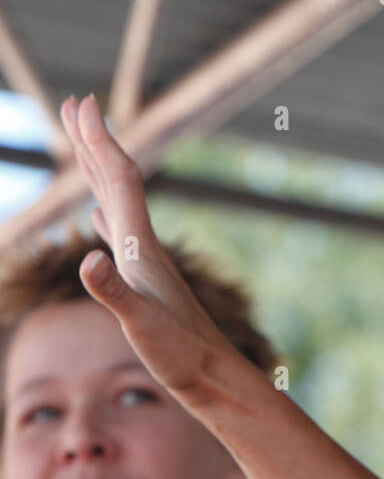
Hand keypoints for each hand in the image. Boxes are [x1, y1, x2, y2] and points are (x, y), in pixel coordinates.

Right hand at [60, 93, 236, 402]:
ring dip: (97, 170)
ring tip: (83, 145)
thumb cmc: (179, 355)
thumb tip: (86, 259)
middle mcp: (143, 245)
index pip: (118, 179)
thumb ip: (112, 293)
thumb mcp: (140, 326)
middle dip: (93, 140)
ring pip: (116, 202)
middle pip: (116, 179)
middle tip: (74, 103)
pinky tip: (99, 217)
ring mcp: (145, 261)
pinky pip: (118, 234)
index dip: (99, 140)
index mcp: (139, 246)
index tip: (82, 102)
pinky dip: (105, 216)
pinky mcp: (145, 281)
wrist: (214, 376)